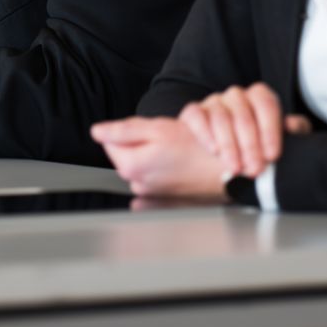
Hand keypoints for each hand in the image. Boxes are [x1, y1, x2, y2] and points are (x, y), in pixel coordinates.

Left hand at [90, 116, 228, 198]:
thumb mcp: (159, 129)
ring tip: (177, 149)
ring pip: (142, 164)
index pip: (110, 141)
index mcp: (131, 166)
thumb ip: (124, 130)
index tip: (151, 128)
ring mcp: (152, 193)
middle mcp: (138, 184)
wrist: (228, 172)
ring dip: (153, 154)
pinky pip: (155, 177)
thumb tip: (97, 131)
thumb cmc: (199, 149)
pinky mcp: (165, 198)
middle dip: (141, 142)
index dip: (129, 129)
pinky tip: (179, 164)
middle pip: (127, 154)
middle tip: (167, 137)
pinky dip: (163, 168)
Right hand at [178, 82, 311, 177]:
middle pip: (243, 113)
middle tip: (254, 169)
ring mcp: (214, 103)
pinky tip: (213, 150)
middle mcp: (237, 96)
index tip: (272, 155)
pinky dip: (204, 133)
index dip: (270, 130)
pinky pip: (196, 115)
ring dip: (229, 145)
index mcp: (259, 98)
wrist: (229, 165)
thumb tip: (294, 125)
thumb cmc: (258, 151)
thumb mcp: (280, 144)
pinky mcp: (194, 113)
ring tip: (235, 167)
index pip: (266, 104)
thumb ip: (294, 133)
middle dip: (250, 145)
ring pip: (220, 116)